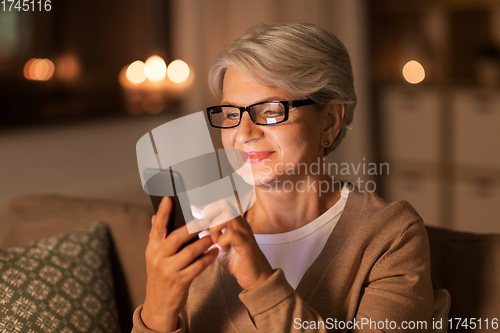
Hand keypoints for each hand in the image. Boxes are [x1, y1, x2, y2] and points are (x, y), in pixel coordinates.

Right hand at [141, 197, 218, 331]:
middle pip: (177, 237)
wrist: (159, 304)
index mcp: (152, 248)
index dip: (163, 212)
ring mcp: (169, 270)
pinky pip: (198, 266)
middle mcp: (158, 257)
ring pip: (191, 251)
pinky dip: (208, 258)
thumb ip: (157, 237)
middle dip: (194, 226)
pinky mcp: (180, 281)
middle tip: (207, 218)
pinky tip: (215, 252)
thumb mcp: (154, 256)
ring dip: (205, 242)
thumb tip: (155, 216)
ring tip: (215, 235)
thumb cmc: (161, 275)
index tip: (168, 198)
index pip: (157, 227)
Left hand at [202, 199, 273, 290]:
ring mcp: (245, 232)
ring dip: (215, 228)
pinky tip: (223, 250)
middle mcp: (241, 224)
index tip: (202, 225)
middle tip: (206, 232)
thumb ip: (211, 235)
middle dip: (210, 217)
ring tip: (215, 241)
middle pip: (224, 205)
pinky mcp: (246, 244)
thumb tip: (198, 227)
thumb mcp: (221, 245)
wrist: (256, 278)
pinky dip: (222, 241)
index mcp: (235, 223)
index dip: (208, 211)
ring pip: (227, 216)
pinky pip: (231, 234)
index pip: (221, 204)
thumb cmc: (238, 262)